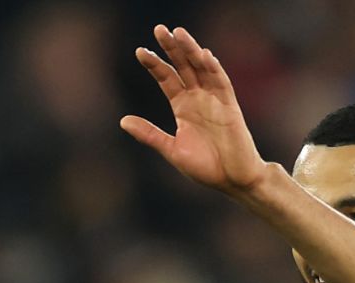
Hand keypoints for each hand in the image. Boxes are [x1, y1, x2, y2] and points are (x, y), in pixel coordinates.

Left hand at [120, 25, 266, 194]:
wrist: (231, 180)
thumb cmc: (205, 166)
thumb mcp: (171, 149)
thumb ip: (149, 134)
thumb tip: (122, 121)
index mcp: (183, 107)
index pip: (167, 79)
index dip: (154, 65)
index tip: (139, 51)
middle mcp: (198, 98)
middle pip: (183, 67)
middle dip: (171, 49)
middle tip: (159, 29)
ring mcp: (215, 100)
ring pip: (201, 69)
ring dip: (191, 51)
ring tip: (179, 33)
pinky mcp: (230, 106)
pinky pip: (222, 83)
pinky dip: (213, 69)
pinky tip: (203, 55)